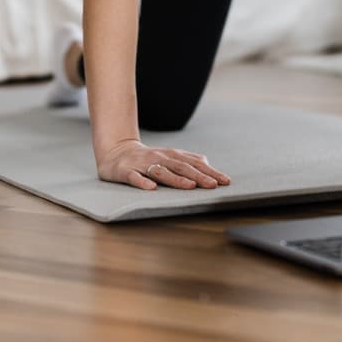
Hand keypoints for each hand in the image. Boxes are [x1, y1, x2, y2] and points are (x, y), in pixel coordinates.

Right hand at [96, 139, 232, 190]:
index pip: (194, 164)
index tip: (225, 181)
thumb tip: (207, 163)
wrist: (116, 152)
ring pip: (162, 172)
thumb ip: (187, 160)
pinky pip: (135, 178)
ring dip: (176, 179)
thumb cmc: (147, 158)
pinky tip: (152, 189)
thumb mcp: (169, 157)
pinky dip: (143, 183)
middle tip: (214, 185)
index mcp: (172, 156)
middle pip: (181, 168)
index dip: (210, 172)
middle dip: (198, 176)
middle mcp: (160, 159)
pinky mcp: (127, 172)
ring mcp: (143, 165)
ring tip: (190, 186)